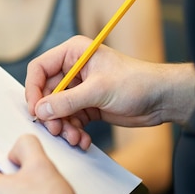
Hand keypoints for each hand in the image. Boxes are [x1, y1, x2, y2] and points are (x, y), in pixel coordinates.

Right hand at [25, 36, 166, 141]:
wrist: (161, 99)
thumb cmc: (136, 82)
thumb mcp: (98, 90)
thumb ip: (67, 101)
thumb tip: (41, 110)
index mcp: (73, 53)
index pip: (40, 69)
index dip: (33, 90)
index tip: (36, 110)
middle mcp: (73, 69)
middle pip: (46, 93)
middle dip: (51, 114)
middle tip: (57, 130)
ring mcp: (80, 89)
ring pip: (58, 110)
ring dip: (63, 127)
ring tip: (74, 138)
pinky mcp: (87, 105)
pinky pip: (71, 120)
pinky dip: (74, 131)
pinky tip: (83, 140)